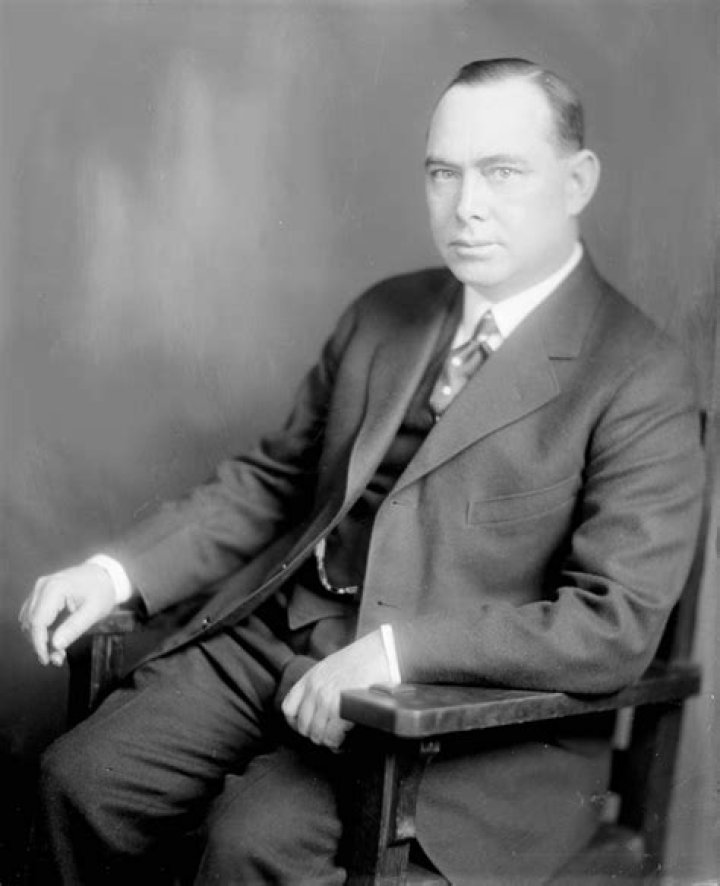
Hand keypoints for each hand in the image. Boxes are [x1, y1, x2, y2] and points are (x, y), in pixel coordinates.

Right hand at [19, 563, 116, 666]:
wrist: (104, 575)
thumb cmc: (101, 591)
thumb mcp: (94, 611)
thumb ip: (74, 628)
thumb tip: (55, 646)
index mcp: (55, 588)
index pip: (37, 621)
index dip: (39, 644)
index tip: (47, 660)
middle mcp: (41, 586)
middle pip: (30, 623)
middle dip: (41, 644)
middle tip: (58, 659)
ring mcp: (38, 590)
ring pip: (29, 622)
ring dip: (40, 639)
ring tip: (59, 651)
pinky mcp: (39, 595)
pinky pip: (33, 617)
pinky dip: (41, 632)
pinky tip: (56, 640)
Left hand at [281, 630, 391, 750]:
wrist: (382, 652)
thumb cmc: (363, 659)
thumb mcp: (333, 667)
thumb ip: (321, 685)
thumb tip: (320, 707)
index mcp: (311, 678)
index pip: (288, 708)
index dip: (295, 723)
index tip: (307, 727)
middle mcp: (314, 689)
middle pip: (303, 726)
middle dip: (315, 734)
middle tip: (328, 735)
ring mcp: (326, 700)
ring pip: (316, 735)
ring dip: (327, 740)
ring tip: (337, 739)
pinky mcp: (340, 709)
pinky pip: (331, 737)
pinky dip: (337, 742)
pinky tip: (345, 738)